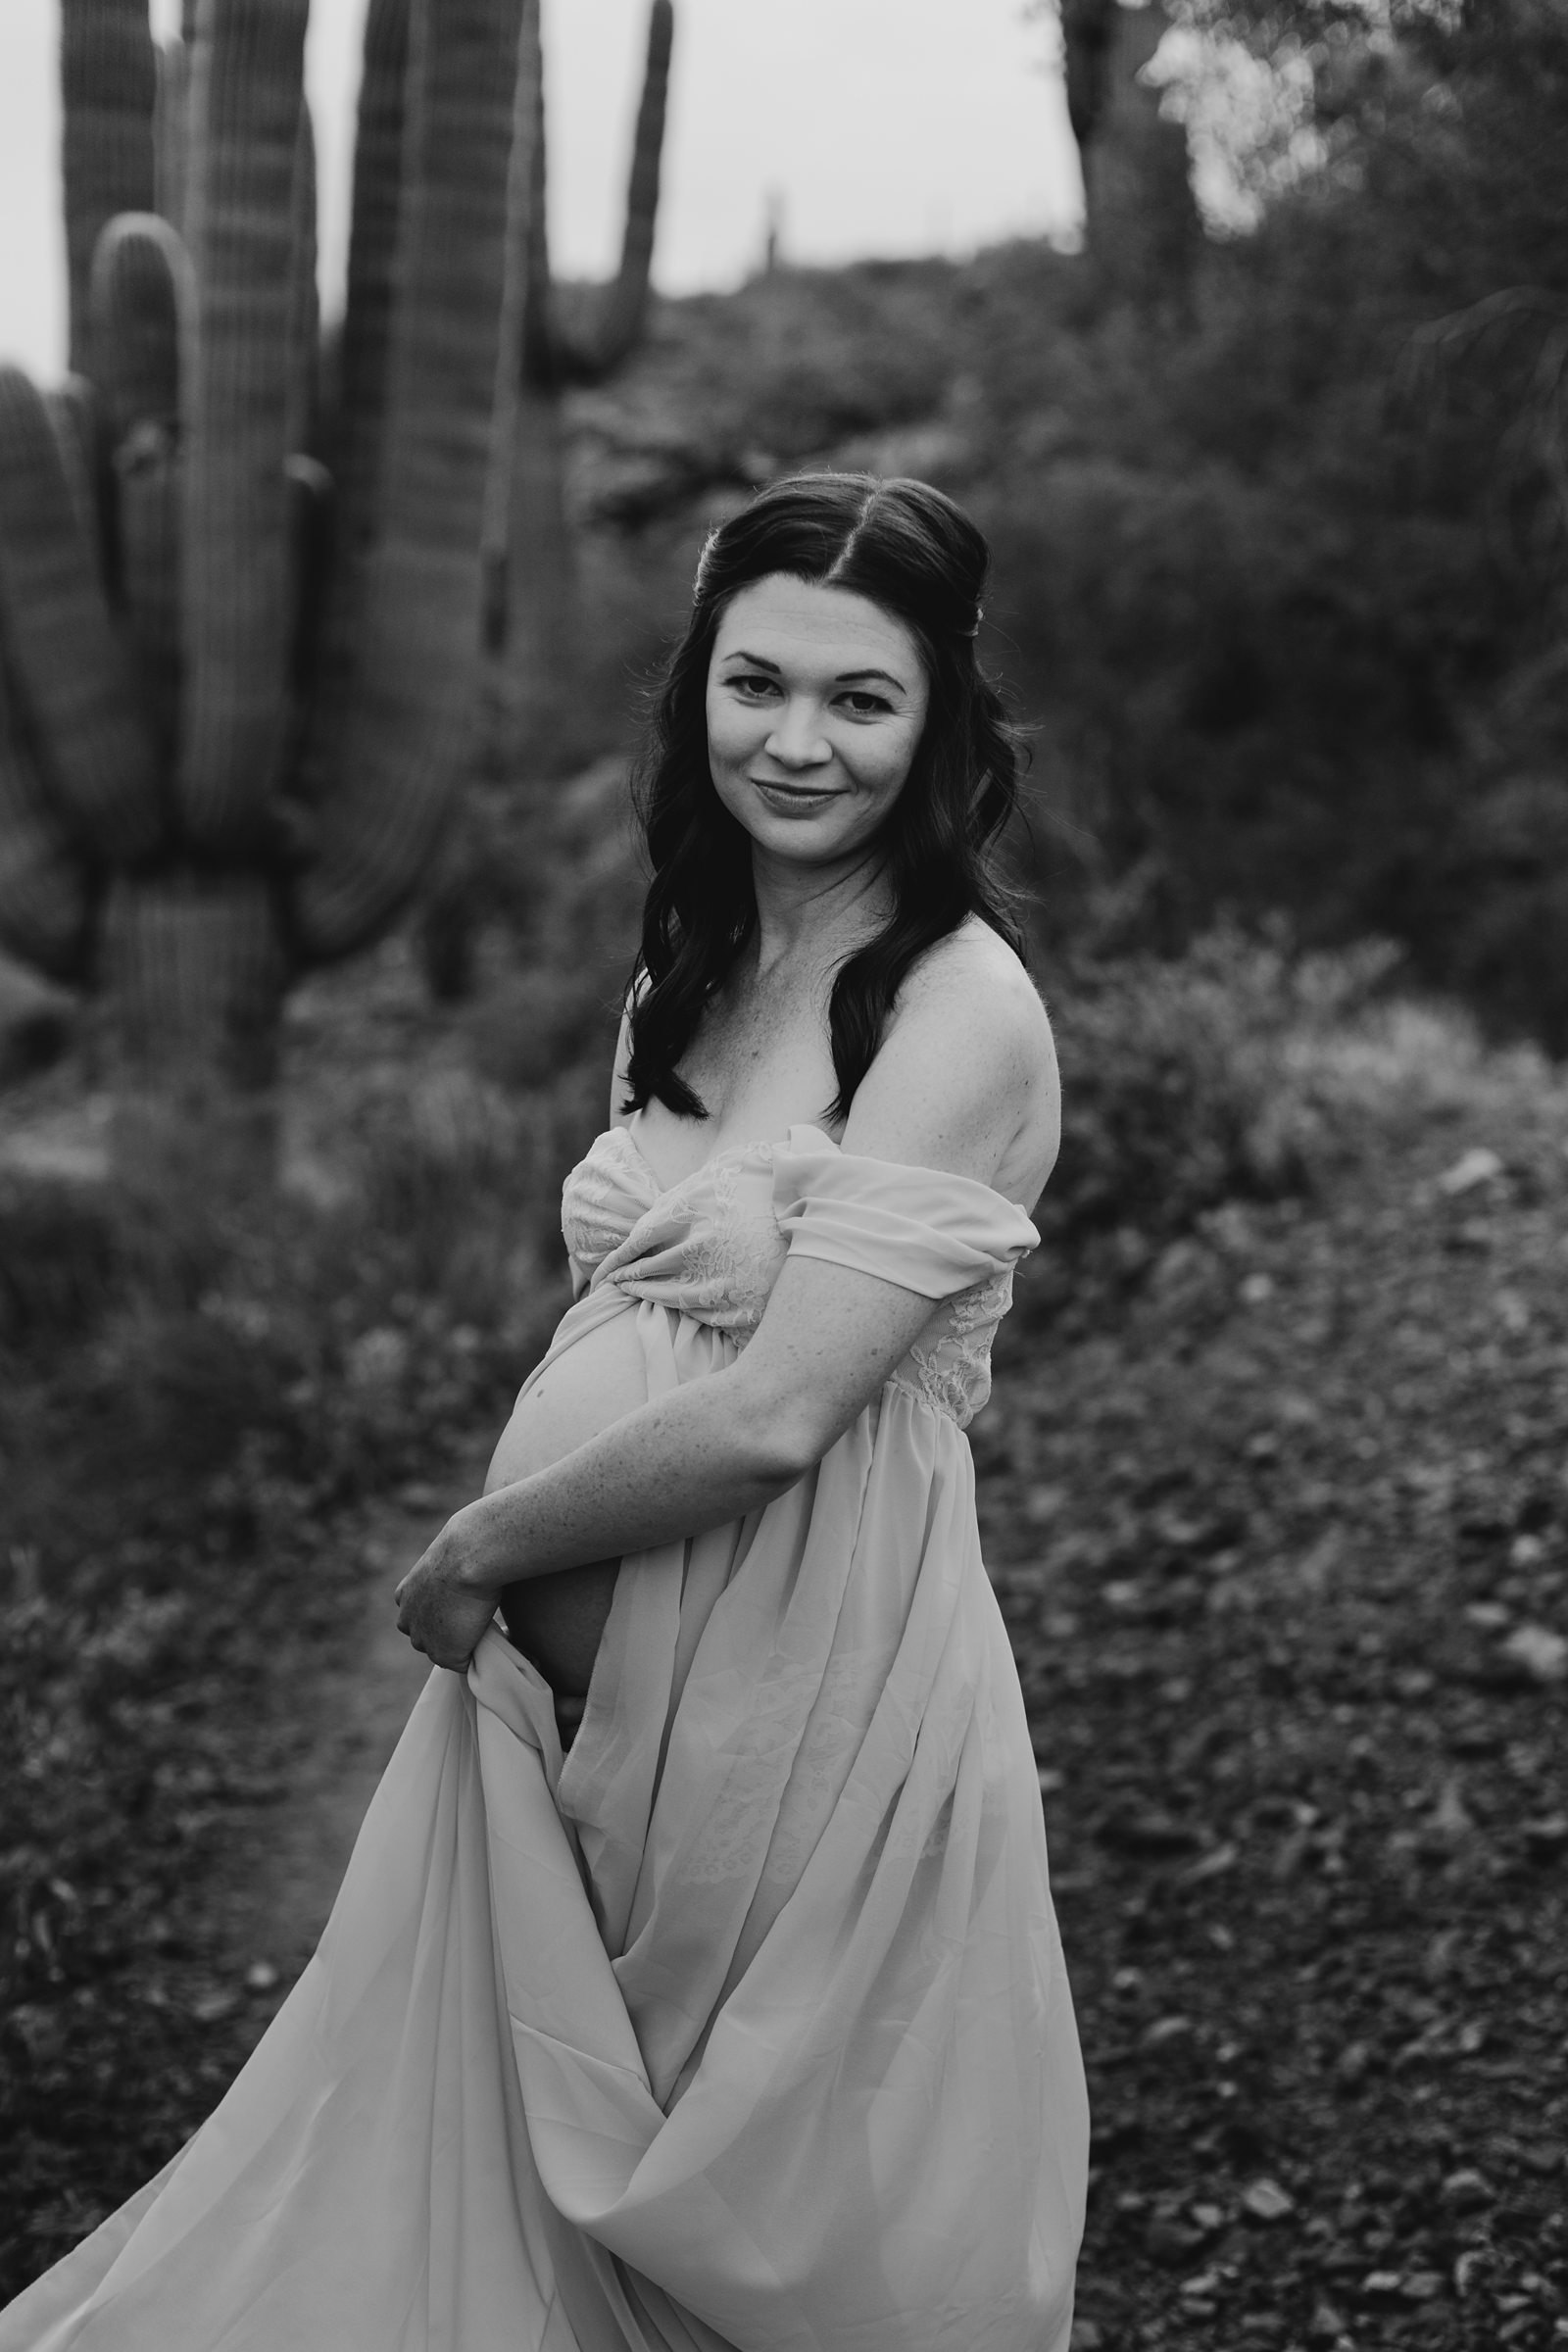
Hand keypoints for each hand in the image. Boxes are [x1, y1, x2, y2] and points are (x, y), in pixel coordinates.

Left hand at [394, 1502, 506, 1670]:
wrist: (471, 1554)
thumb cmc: (470, 1543)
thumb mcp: (453, 1553)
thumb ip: (454, 1567)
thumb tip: (474, 1556)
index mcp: (405, 1595)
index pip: (423, 1615)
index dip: (445, 1614)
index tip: (466, 1606)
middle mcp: (407, 1619)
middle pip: (429, 1637)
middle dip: (451, 1633)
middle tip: (480, 1619)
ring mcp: (423, 1640)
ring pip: (446, 1651)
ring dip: (466, 1644)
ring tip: (491, 1628)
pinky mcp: (444, 1654)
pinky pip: (466, 1664)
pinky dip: (483, 1655)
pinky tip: (502, 1638)